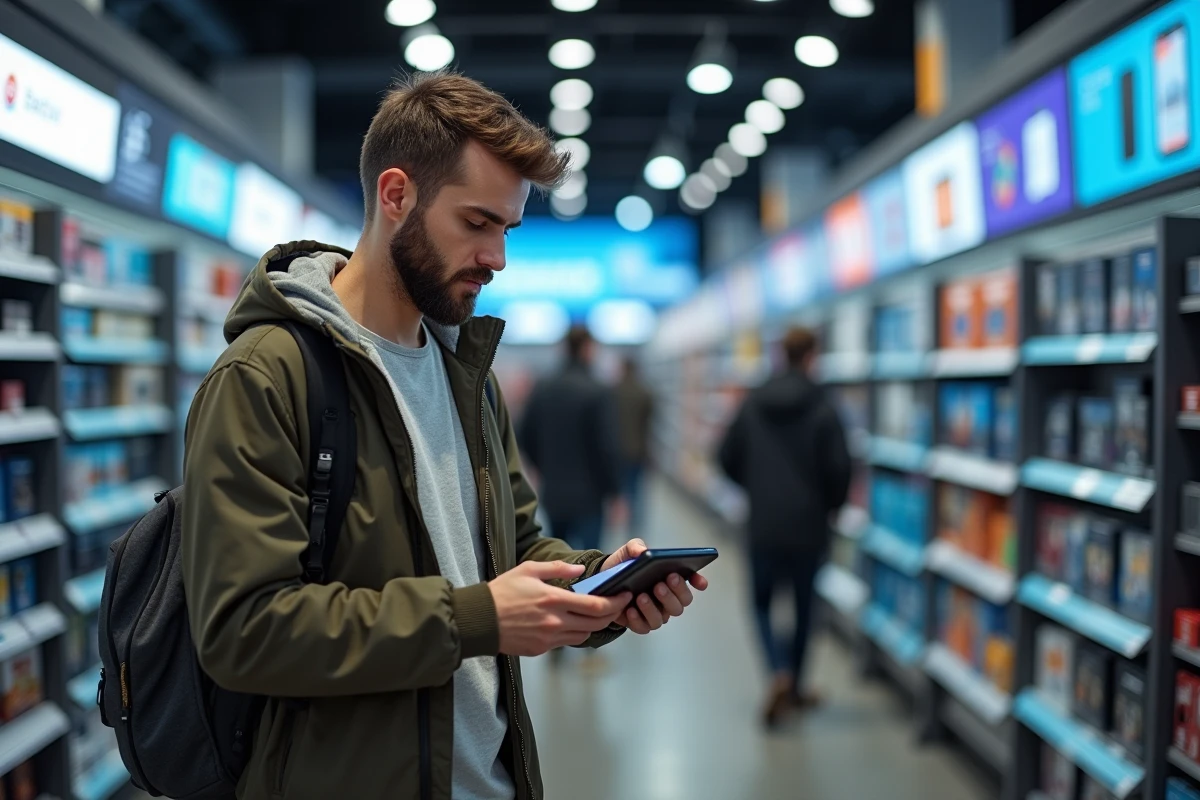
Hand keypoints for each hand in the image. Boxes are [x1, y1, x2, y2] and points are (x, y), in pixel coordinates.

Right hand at [490, 561, 631, 656]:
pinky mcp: (540, 650)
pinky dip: (574, 633)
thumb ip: (558, 568)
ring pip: (584, 636)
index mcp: (554, 600)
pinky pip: (566, 643)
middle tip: (617, 605)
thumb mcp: (528, 570)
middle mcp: (555, 622)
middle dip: (612, 615)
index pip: (596, 606)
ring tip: (595, 613)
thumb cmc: (502, 592)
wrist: (479, 620)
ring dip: (593, 625)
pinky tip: (571, 622)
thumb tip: (581, 570)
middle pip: (596, 624)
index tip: (624, 595)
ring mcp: (548, 639)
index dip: (616, 602)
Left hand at [602, 539, 709, 635]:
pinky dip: (638, 619)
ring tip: (642, 596)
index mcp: (671, 579)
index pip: (692, 581)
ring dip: (654, 607)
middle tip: (662, 582)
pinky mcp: (641, 624)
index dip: (698, 582)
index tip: (699, 581)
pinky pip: (644, 626)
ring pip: (664, 617)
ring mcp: (656, 613)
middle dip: (674, 592)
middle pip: (682, 602)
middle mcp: (668, 599)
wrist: (603, 582)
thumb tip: (643, 552)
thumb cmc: (623, 566)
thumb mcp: (628, 552)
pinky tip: (630, 610)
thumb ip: (636, 547)